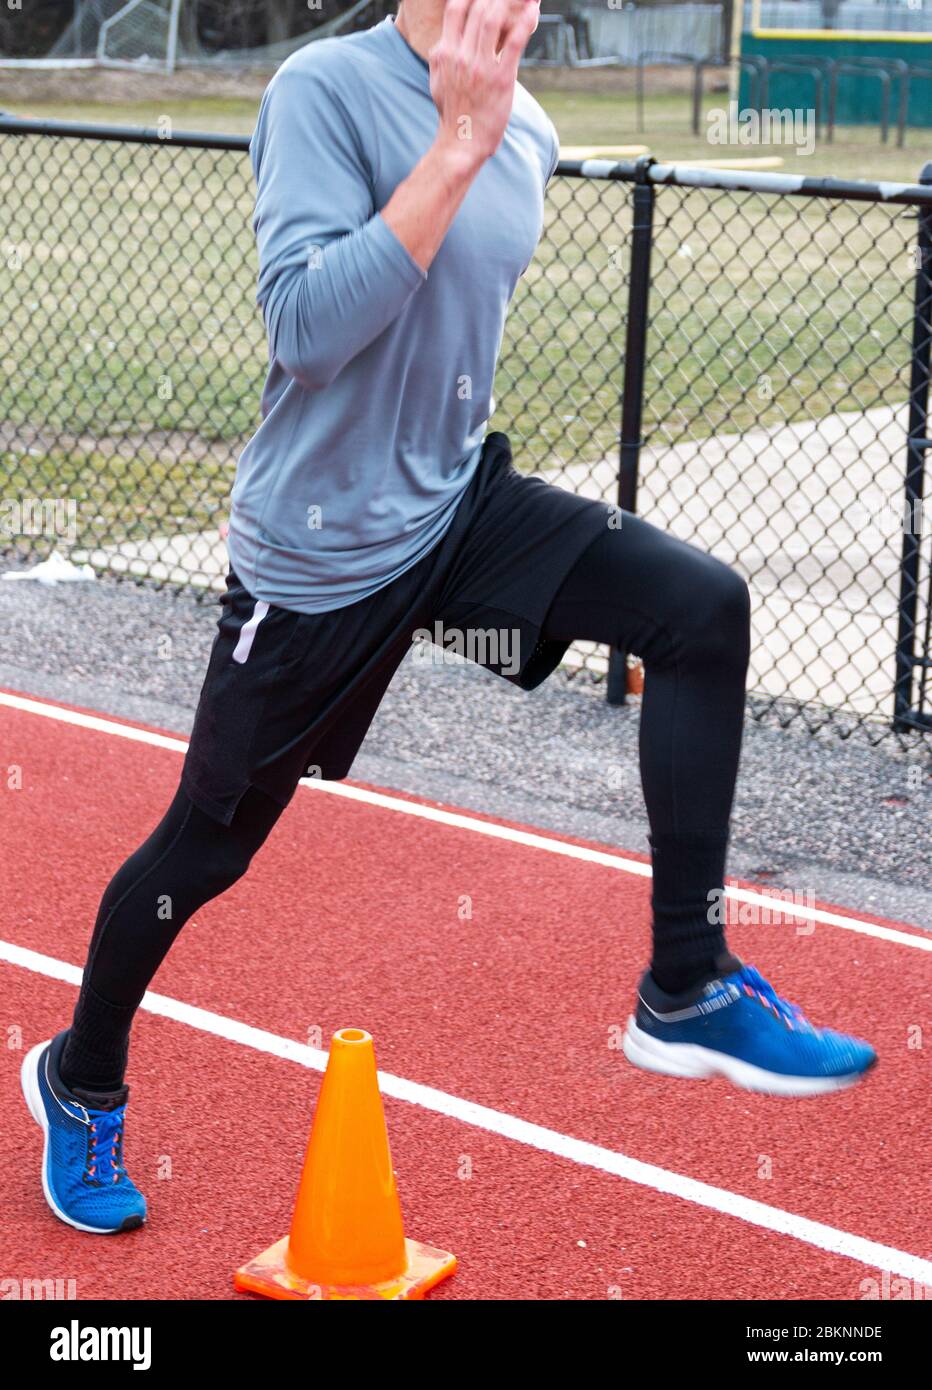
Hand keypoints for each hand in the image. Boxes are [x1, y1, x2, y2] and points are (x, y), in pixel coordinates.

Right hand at [428, 0, 538, 167]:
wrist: (461, 144)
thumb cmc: (452, 115)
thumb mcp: (437, 83)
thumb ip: (439, 59)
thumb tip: (442, 43)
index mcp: (444, 54)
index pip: (455, 9)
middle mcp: (460, 56)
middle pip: (477, 8)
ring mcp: (480, 67)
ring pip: (493, 18)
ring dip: (508, 2)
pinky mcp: (501, 79)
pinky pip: (514, 42)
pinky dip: (526, 22)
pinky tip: (534, 10)